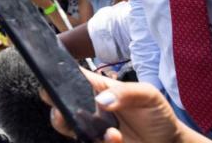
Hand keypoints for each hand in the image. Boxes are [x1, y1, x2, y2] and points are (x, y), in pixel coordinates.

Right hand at [42, 69, 203, 142]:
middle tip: (63, 109)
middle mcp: (91, 107)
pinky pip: (87, 141)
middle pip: (59, 102)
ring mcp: (93, 127)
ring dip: (73, 126)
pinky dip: (100, 141)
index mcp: (99, 87)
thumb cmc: (158, 114)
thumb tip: (101, 99)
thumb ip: (126, 92)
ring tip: (95, 128)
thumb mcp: (148, 95)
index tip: (53, 78)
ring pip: (67, 125)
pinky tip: (115, 138)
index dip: (59, 75)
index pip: (73, 77)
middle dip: (55, 104)